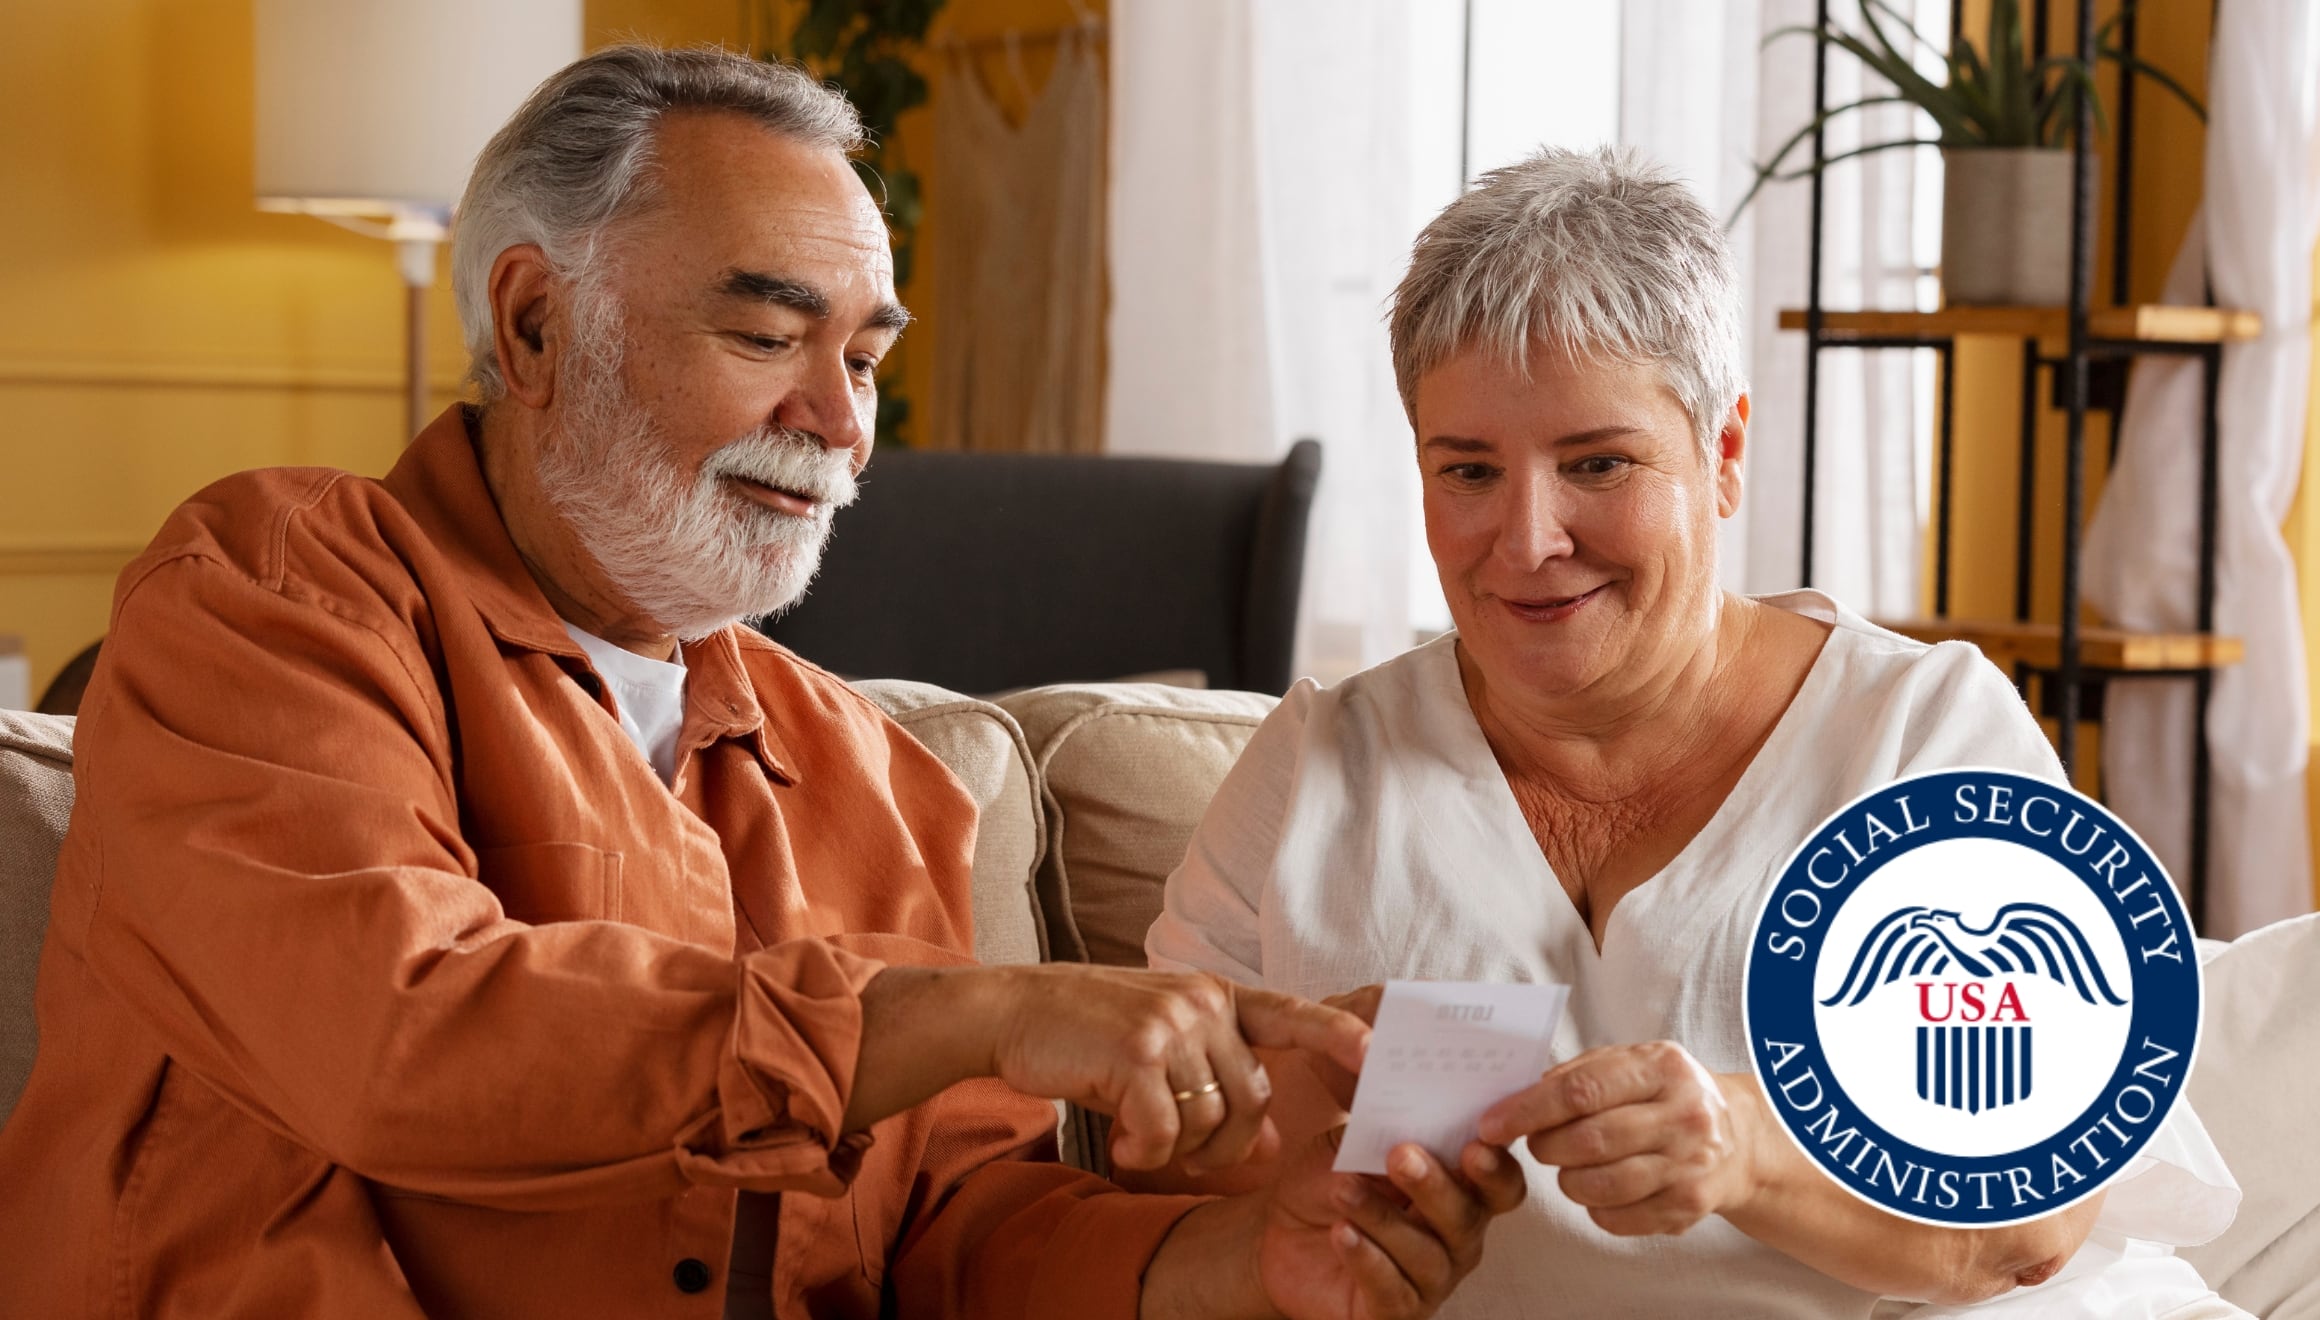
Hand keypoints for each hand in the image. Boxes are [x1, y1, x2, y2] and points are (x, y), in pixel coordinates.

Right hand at [986, 965, 1369, 1172]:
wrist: (1012, 1011)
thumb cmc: (1088, 1034)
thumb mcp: (1159, 1042)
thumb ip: (1212, 1074)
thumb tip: (1266, 1140)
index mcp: (1214, 994)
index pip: (1290, 1013)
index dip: (1337, 1033)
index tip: (1377, 1051)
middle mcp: (1201, 1001)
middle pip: (1252, 1098)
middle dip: (1226, 1145)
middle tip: (1180, 1156)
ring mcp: (1170, 1023)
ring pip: (1211, 1119)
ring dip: (1178, 1151)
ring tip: (1138, 1141)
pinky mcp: (1136, 1052)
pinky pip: (1166, 1130)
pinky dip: (1145, 1153)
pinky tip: (1119, 1146)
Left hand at [1251, 1129, 1526, 1319]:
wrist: (1277, 1234)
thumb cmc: (1328, 1183)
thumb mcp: (1350, 1143)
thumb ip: (1382, 1123)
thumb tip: (1406, 1090)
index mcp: (1459, 1191)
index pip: (1499, 1183)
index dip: (1495, 1165)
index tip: (1474, 1141)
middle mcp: (1455, 1239)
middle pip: (1468, 1217)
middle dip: (1436, 1185)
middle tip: (1401, 1155)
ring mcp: (1427, 1280)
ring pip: (1426, 1254)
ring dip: (1384, 1218)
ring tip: (1344, 1190)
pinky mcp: (1392, 1311)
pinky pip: (1391, 1289)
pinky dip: (1367, 1258)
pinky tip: (1341, 1232)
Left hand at [1477, 1040, 1756, 1235]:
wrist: (1738, 1140)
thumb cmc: (1665, 1096)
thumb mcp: (1632, 1064)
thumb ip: (1578, 1074)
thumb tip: (1516, 1097)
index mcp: (1663, 1068)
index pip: (1582, 1090)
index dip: (1528, 1110)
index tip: (1492, 1124)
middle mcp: (1684, 1115)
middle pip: (1589, 1141)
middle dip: (1545, 1147)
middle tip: (1536, 1145)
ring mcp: (1690, 1165)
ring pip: (1600, 1185)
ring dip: (1567, 1180)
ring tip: (1568, 1167)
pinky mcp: (1688, 1207)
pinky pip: (1617, 1218)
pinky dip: (1593, 1208)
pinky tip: (1598, 1189)